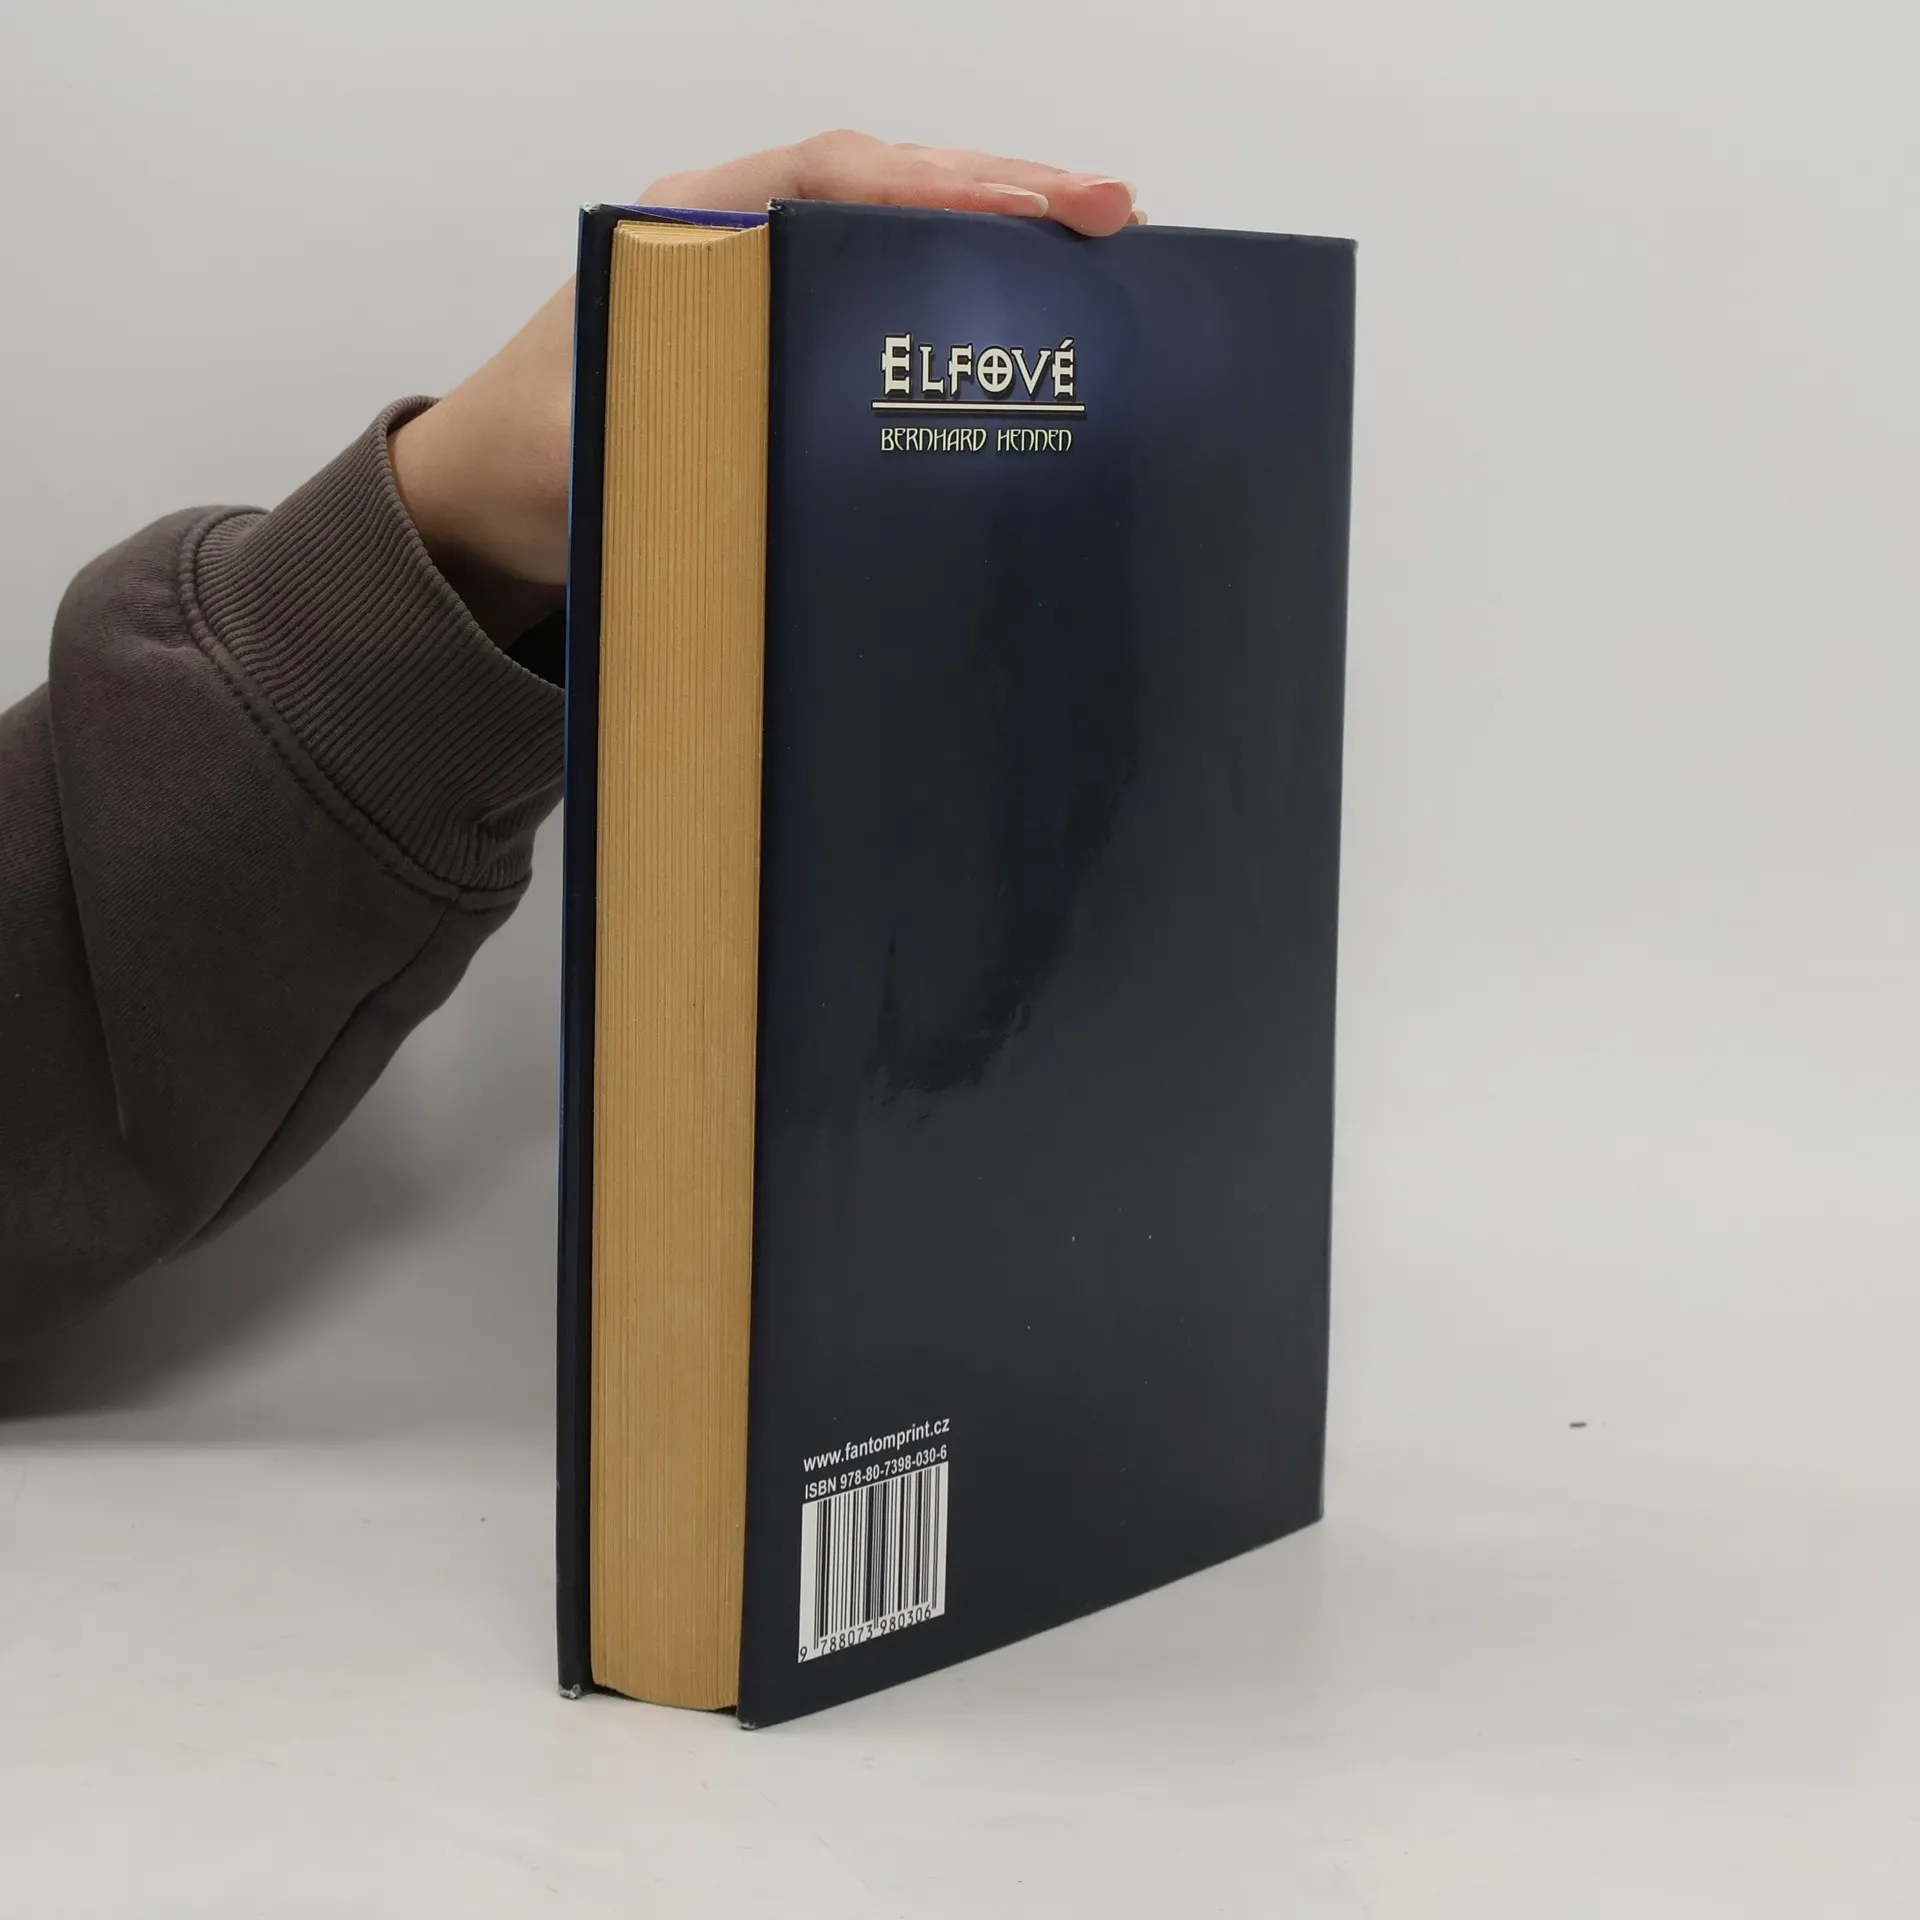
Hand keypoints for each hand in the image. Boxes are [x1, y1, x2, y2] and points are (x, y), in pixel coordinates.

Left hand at [389, 132, 1140, 642]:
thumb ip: (675, 432)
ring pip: (890, 232)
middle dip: (1000, 194)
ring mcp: (758, 287)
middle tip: (1114, 214)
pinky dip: (951, 293)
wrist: (479, 506)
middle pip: (884, 187)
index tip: (1040, 204)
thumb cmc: (526, 467)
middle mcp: (731, 240)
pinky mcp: (774, 342)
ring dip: (990, 233)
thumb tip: (788, 450)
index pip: (833, 179)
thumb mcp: (591, 448)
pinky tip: (1016, 314)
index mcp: (687, 233)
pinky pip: (876, 296)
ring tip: (1097, 248)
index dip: (941, 185)